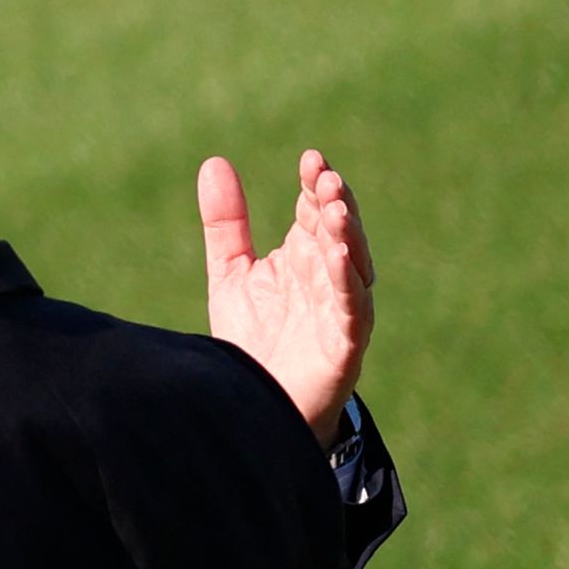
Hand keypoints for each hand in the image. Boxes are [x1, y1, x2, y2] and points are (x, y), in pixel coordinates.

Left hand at [198, 149, 376, 445]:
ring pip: (354, 265)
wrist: (256, 408)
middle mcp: (328, 278)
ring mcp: (340, 310)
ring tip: (336, 208)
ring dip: (348, 235)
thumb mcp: (231, 274)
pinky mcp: (344, 345)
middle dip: (335, 203)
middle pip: (340, 231)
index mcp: (306, 257)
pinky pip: (352, 309)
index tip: (309, 159)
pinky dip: (349, 282)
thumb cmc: (253, 342)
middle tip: (326, 177)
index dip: (315, 185)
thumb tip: (214, 162)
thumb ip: (227, 224)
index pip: (316, 211)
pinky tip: (341, 257)